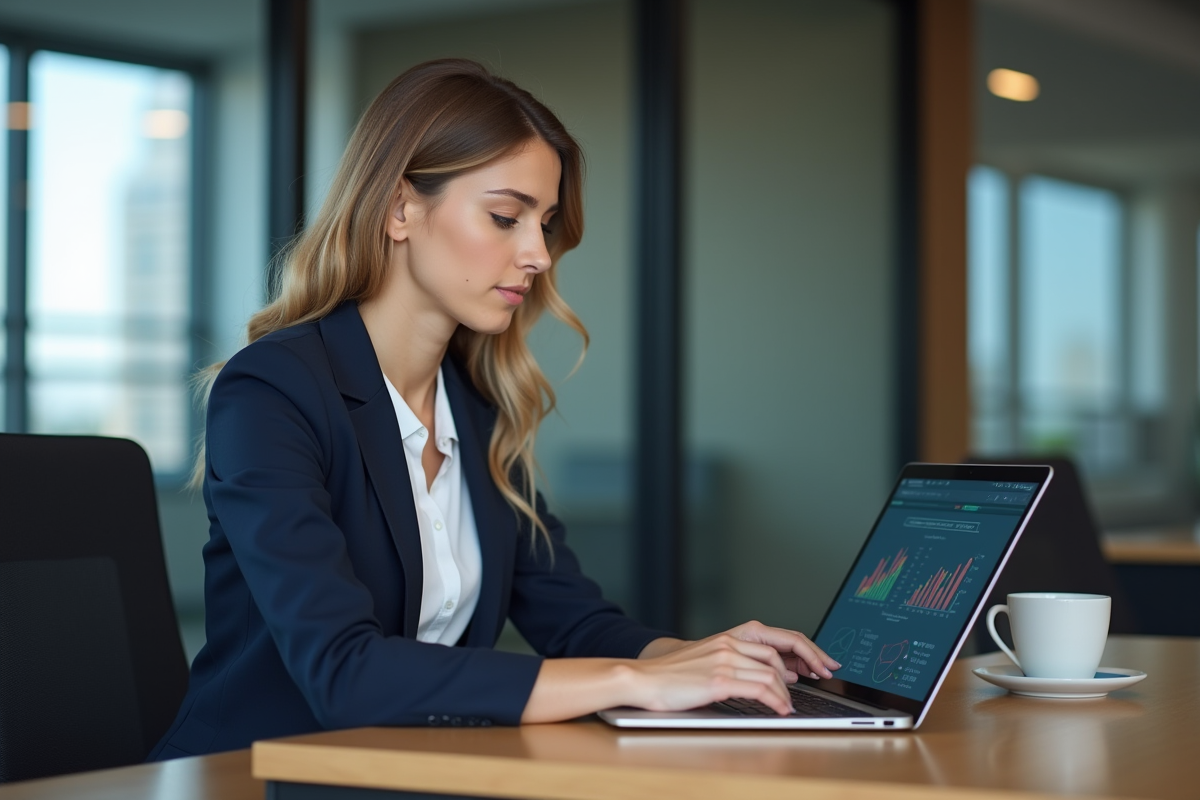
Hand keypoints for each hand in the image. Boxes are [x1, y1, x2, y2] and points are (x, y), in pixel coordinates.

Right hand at [629, 622, 840, 715]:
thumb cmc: (676, 674)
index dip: (809, 648)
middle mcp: (730, 642)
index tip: (826, 661)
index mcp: (731, 635)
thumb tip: (780, 675)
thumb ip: (744, 661)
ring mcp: (724, 659)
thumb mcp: (712, 658)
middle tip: (822, 679)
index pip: (781, 636)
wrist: (644, 679)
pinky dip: (777, 701)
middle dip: (809, 666)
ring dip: (788, 692)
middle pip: (783, 652)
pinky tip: (780, 709)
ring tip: (790, 705)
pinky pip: (760, 689)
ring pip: (773, 673)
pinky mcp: (718, 679)